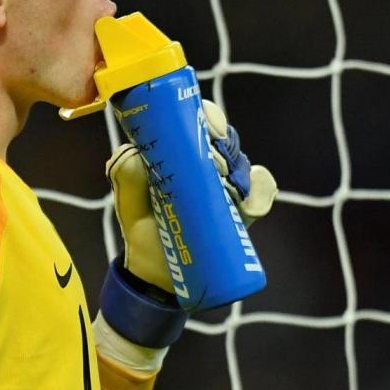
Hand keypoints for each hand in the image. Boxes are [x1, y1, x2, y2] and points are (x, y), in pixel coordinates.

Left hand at [106, 100, 276, 294]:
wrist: (158, 271)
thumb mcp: (127, 199)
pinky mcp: (245, 208)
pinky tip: (246, 206)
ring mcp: (229, 184)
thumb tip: (137, 152)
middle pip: (227, 139)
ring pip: (245, 164)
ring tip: (227, 193)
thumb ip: (126, 173)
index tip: (210, 132)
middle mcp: (208, 163)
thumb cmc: (142, 225)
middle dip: (225, 148)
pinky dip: (259, 194)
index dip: (210, 118)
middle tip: (217, 168)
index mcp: (180, 150)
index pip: (200, 120)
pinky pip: (262, 191)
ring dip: (239, 174)